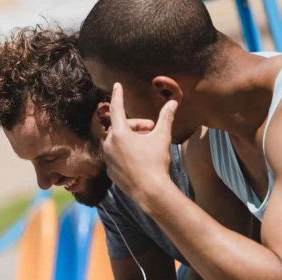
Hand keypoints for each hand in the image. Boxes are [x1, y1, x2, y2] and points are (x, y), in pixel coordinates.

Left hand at [101, 83, 178, 207]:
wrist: (151, 192)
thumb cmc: (156, 163)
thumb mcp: (162, 137)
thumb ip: (166, 118)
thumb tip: (174, 102)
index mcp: (119, 134)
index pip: (117, 108)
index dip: (118, 95)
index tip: (117, 85)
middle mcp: (109, 145)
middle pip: (120, 127)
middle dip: (136, 125)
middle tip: (151, 128)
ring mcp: (108, 160)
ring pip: (117, 142)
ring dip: (130, 139)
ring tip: (146, 145)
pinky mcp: (110, 172)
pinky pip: (116, 156)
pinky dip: (126, 153)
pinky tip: (139, 160)